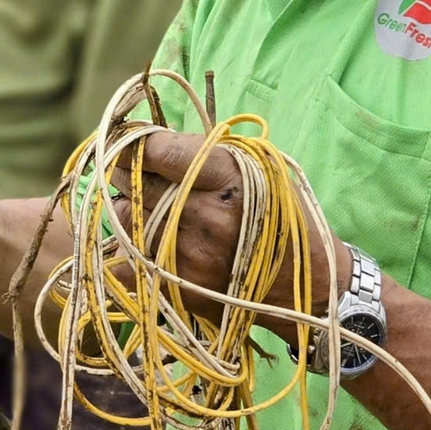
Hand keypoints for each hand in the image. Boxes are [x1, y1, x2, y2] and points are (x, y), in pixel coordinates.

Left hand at [108, 131, 346, 334]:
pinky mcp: (177, 287)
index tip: (132, 142)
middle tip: (134, 170)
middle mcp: (205, 214)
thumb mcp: (259, 169)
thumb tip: (152, 143)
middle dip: (129, 171)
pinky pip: (125, 261)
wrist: (305, 287)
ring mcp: (188, 254)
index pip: (159, 150)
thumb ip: (207, 153)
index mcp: (230, 177)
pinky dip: (128, 248)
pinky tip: (145, 241)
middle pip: (136, 181)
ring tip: (149, 208)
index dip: (138, 143)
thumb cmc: (281, 218)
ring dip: (131, 208)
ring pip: (126, 218)